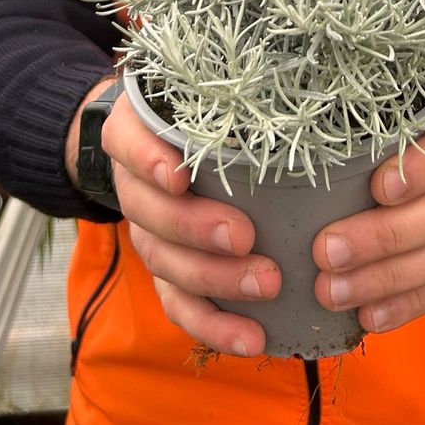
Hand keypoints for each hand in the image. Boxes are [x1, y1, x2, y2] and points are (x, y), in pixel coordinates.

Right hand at [100, 94, 280, 356]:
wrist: (156, 146)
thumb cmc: (196, 112)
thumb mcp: (197, 92)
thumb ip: (228, 93)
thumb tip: (295, 87)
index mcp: (135, 135)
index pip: (129, 145)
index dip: (149, 162)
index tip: (179, 176)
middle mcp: (136, 188)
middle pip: (152, 214)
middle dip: (197, 229)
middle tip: (244, 236)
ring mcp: (149, 235)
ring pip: (167, 266)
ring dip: (215, 280)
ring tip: (266, 284)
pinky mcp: (167, 274)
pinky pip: (181, 306)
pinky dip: (215, 325)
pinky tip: (253, 337)